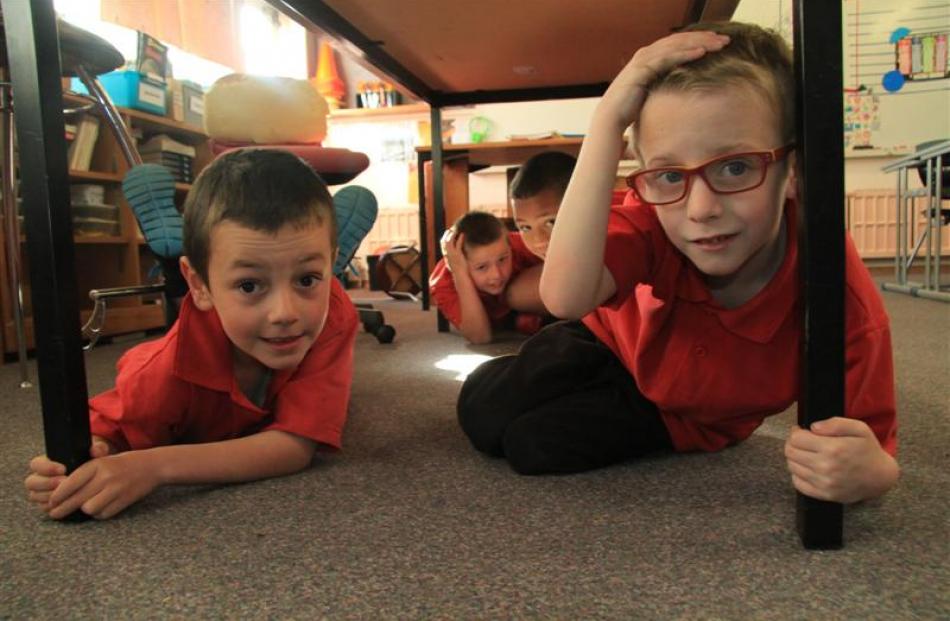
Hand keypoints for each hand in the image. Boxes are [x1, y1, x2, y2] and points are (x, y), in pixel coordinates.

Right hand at [24, 436, 113, 511]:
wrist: (93, 479)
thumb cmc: (89, 462)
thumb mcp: (94, 454)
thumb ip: (97, 449)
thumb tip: (96, 450)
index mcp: (46, 463)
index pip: (36, 464)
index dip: (46, 467)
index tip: (63, 469)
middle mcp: (40, 478)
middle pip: (31, 482)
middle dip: (46, 483)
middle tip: (63, 482)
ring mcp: (42, 492)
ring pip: (35, 496)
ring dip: (49, 495)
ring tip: (66, 494)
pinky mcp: (47, 504)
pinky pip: (43, 507)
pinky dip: (53, 507)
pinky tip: (65, 504)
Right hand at [442, 229, 466, 274]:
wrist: (460, 275)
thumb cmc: (457, 270)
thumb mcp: (451, 264)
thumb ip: (450, 258)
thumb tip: (449, 256)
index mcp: (445, 256)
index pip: (442, 244)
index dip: (444, 238)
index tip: (447, 233)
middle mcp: (447, 254)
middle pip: (444, 241)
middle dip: (446, 234)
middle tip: (450, 230)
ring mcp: (452, 254)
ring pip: (449, 242)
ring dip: (452, 235)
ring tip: (456, 231)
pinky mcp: (458, 254)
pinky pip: (458, 244)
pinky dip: (460, 238)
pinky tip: (462, 235)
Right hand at [596, 31, 729, 130]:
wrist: (611, 118)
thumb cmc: (631, 108)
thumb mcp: (652, 91)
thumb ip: (664, 83)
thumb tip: (682, 88)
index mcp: (650, 58)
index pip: (678, 44)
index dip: (699, 40)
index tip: (719, 43)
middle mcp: (646, 54)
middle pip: (680, 40)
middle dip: (704, 37)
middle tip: (725, 39)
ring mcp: (643, 60)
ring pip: (676, 46)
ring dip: (699, 42)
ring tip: (719, 43)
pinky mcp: (642, 69)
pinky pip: (667, 58)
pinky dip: (684, 54)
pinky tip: (701, 52)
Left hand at [784, 417, 898, 502]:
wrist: (880, 477)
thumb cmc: (868, 450)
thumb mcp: (859, 428)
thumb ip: (835, 423)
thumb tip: (813, 427)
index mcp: (833, 448)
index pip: (796, 439)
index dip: (796, 433)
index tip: (802, 432)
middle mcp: (826, 467)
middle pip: (790, 452)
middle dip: (793, 444)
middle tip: (803, 442)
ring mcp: (824, 483)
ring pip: (792, 467)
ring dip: (795, 458)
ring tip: (807, 454)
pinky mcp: (824, 495)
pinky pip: (798, 484)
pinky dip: (798, 474)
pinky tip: (808, 468)